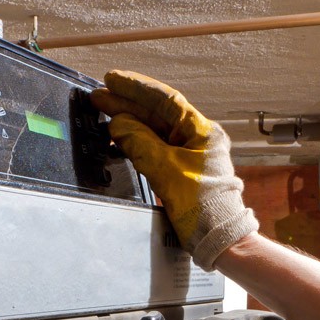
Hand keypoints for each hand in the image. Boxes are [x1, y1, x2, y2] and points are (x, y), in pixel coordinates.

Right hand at [91, 70, 257, 269]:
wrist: (219, 238)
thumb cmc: (205, 208)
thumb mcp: (167, 171)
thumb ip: (140, 144)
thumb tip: (118, 125)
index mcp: (201, 131)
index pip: (165, 100)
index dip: (137, 88)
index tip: (113, 80)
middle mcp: (197, 139)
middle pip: (157, 114)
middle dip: (127, 105)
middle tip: (100, 98)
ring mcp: (189, 155)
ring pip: (154, 132)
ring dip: (129, 124)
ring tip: (104, 116)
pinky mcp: (181, 172)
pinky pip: (155, 150)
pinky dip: (136, 144)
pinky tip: (119, 141)